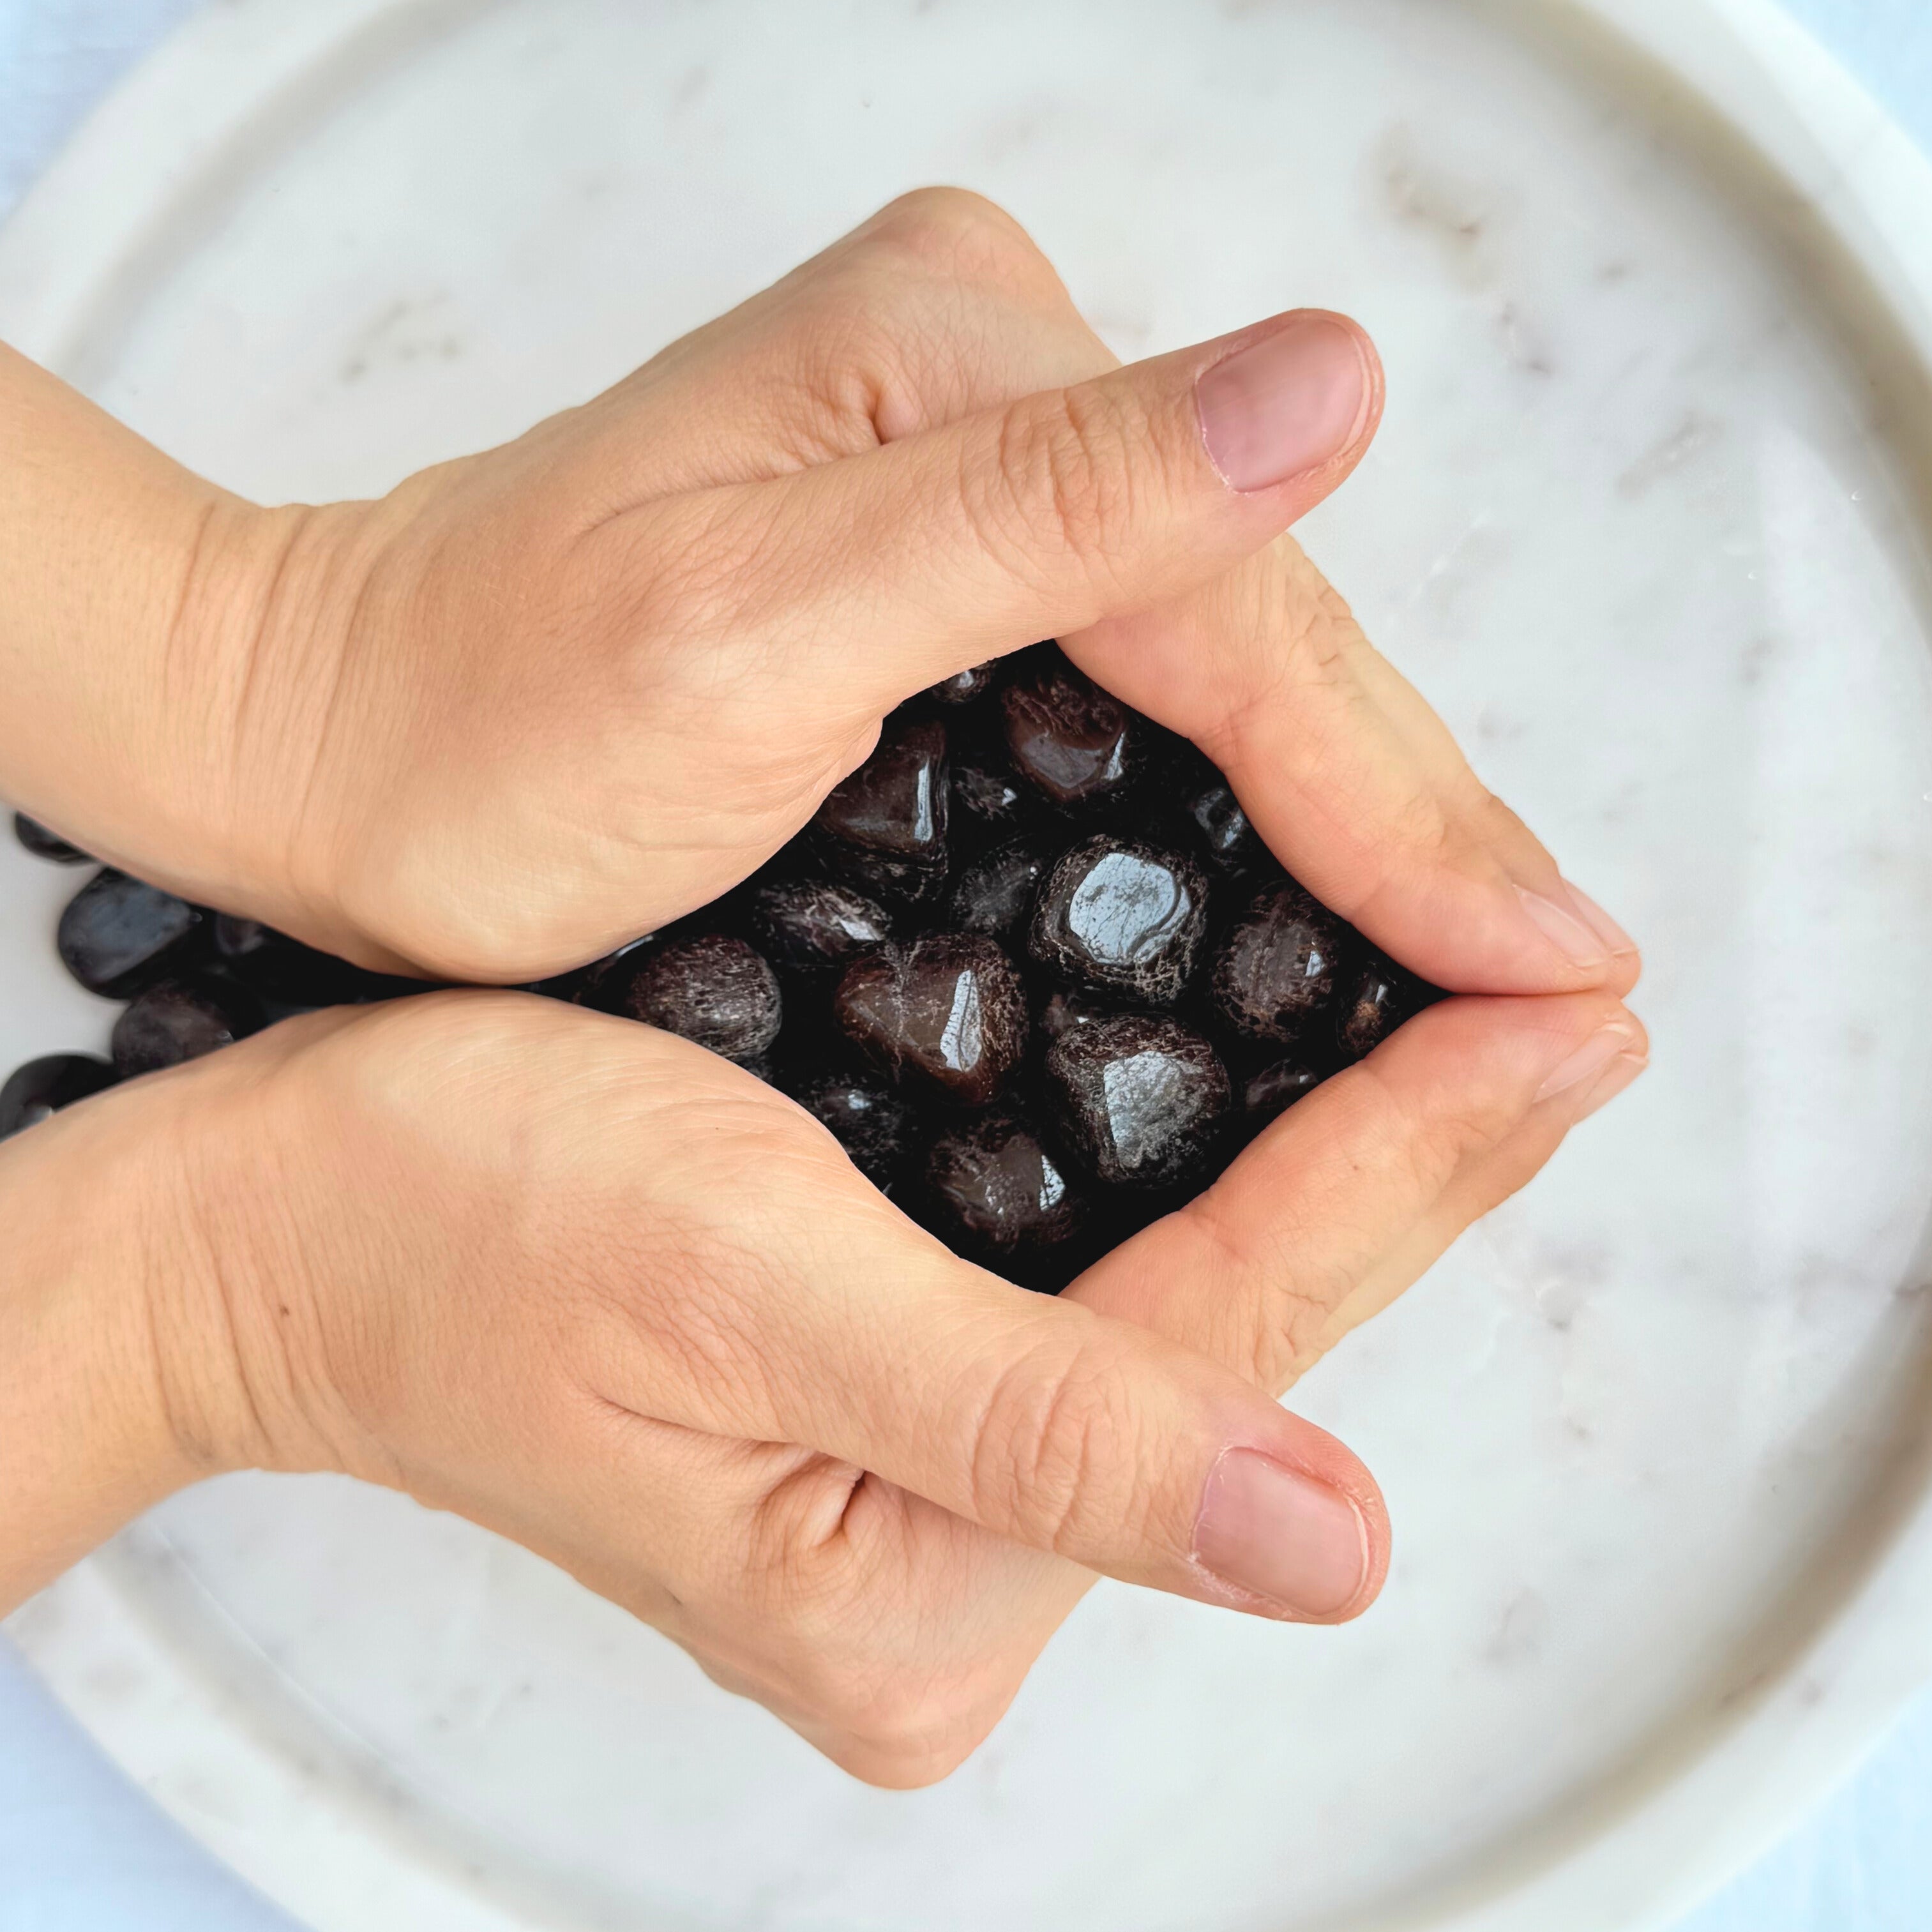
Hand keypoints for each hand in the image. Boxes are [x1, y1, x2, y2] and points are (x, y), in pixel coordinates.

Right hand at [0, 984, 1644, 1784]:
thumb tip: (1325, 1556)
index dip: (1413, 1170)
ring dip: (1337, 1157)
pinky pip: (1112, 1283)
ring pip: (1195, 1308)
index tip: (1564, 1023)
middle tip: (1564, 1008)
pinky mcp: (896, 1421)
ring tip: (1482, 1031)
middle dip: (1406, 1166)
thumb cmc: (460, 1219)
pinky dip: (1214, 1170)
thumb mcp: (748, 1293)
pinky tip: (1302, 1078)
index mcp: (908, 1594)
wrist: (273, 1216)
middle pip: (1237, 1340)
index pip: (1232, 1340)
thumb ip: (1040, 1437)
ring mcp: (919, 1510)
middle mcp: (938, 1584)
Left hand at [1, 190, 1636, 993]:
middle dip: (1414, 819)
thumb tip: (1339, 385)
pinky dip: (1246, 812)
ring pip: (1230, 667)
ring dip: (1359, 826)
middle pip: (1263, 628)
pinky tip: (1325, 912)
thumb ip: (1044, 505)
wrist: (327, 742)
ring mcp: (979, 466)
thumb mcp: (746, 624)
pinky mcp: (952, 561)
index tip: (1546, 965)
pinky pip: (1154, 694)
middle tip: (1568, 989)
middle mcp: (994, 377)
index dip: (1403, 806)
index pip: (1244, 612)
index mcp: (963, 351)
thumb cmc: (479, 720)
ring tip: (1491, 968)